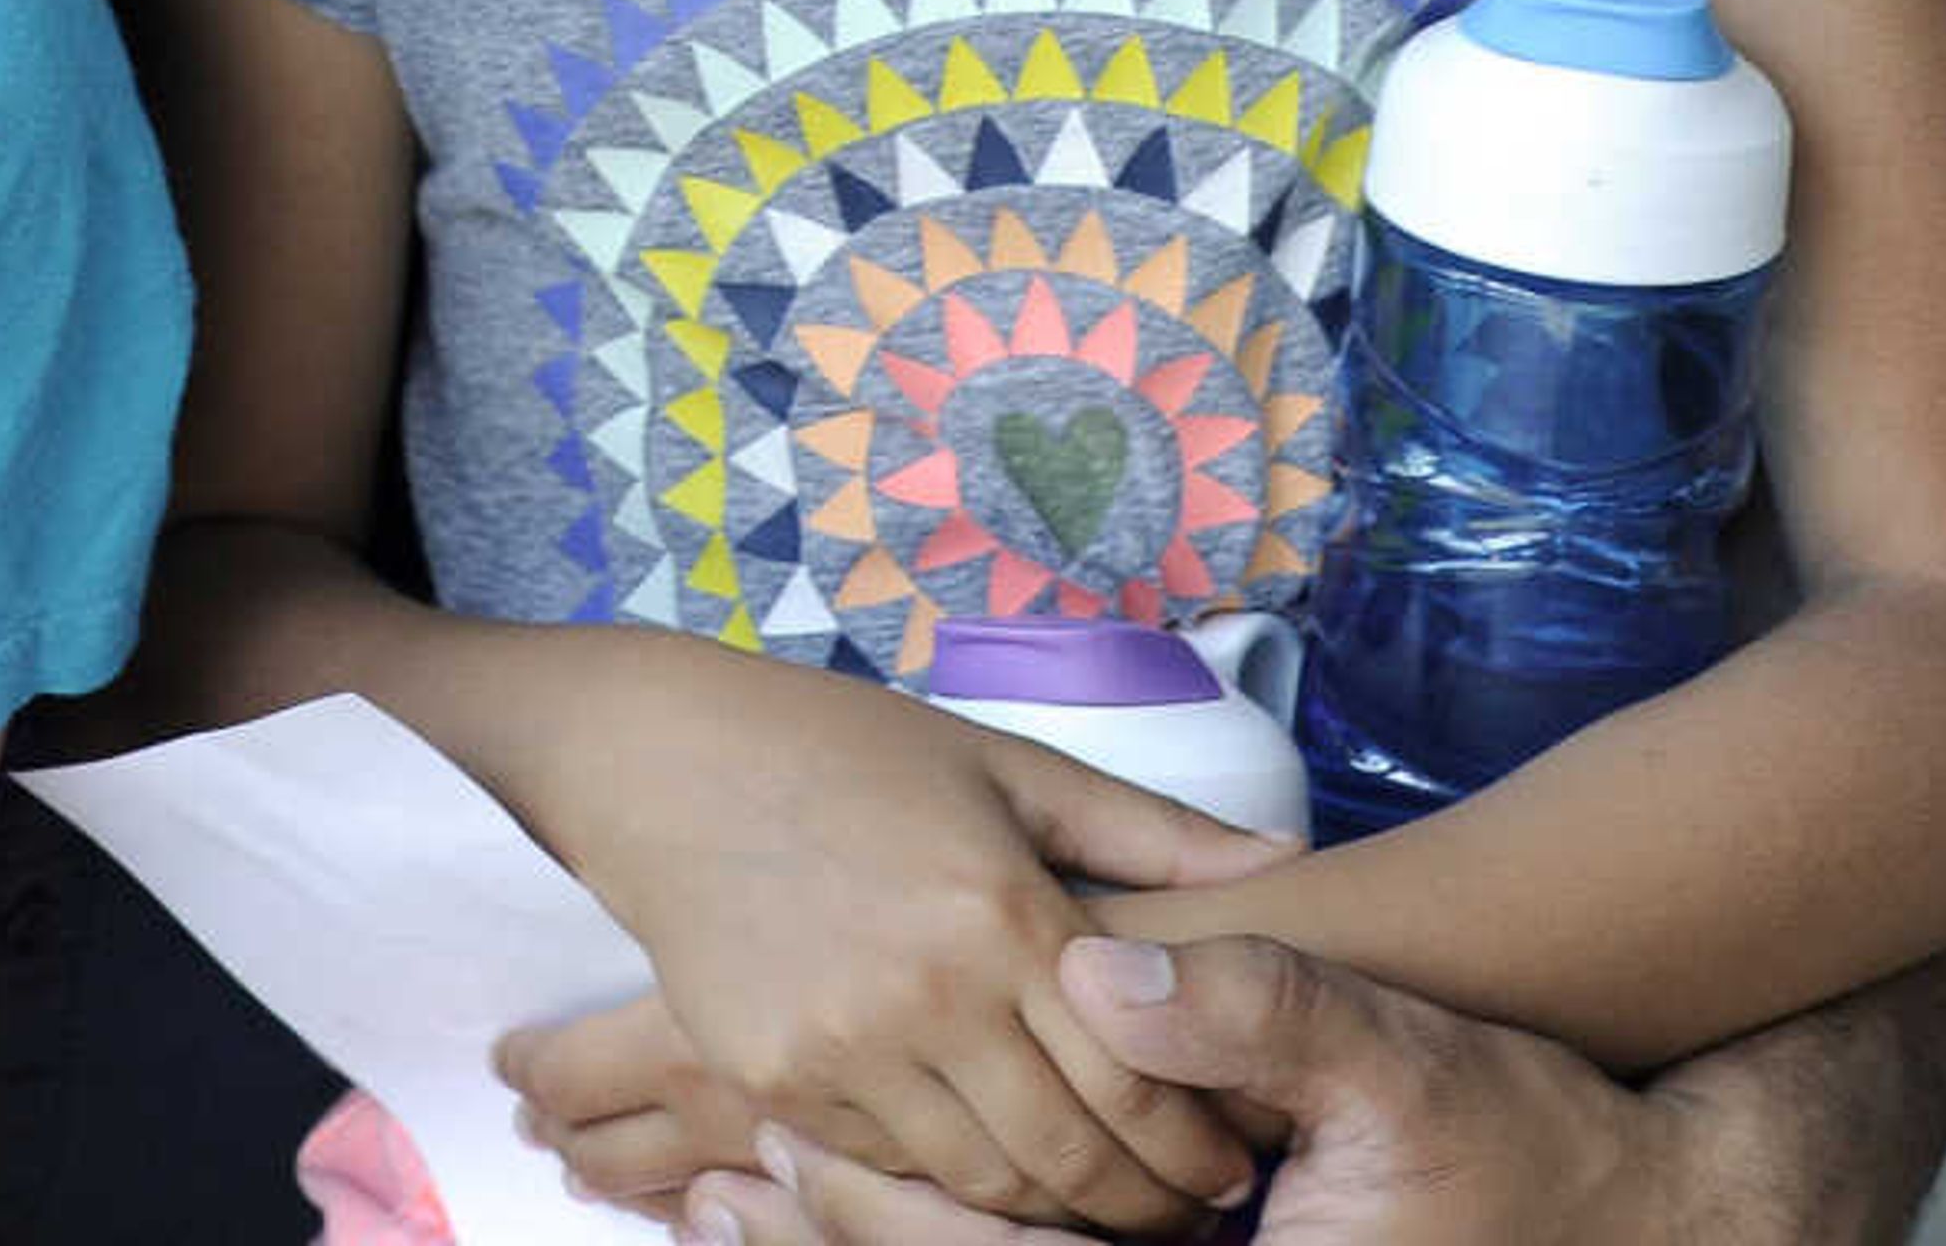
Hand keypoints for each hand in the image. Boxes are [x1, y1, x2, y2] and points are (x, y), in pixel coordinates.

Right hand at [518, 677, 1268, 1234]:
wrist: (659, 758)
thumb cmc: (840, 746)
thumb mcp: (999, 763)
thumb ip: (1145, 829)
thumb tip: (1287, 859)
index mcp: (1001, 907)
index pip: (1142, 1076)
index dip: (1202, 1143)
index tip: (1237, 1158)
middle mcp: (932, 991)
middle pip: (1075, 1159)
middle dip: (1149, 1207)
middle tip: (1187, 1214)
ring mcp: (848, 1047)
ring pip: (986, 1185)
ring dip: (1054, 1210)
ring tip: (1097, 1203)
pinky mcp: (777, 1079)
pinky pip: (892, 1166)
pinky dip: (948, 1182)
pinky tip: (984, 1167)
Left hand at [678, 930, 1752, 1245]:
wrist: (1616, 1225)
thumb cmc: (1506, 1139)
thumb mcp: (1394, 1059)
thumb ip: (1257, 1003)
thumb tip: (1105, 966)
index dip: (867, 1212)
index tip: (741, 1153)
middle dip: (825, 1237)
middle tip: (681, 1177)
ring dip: (839, 1237)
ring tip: (696, 1183)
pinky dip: (915, 1225)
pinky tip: (815, 1172)